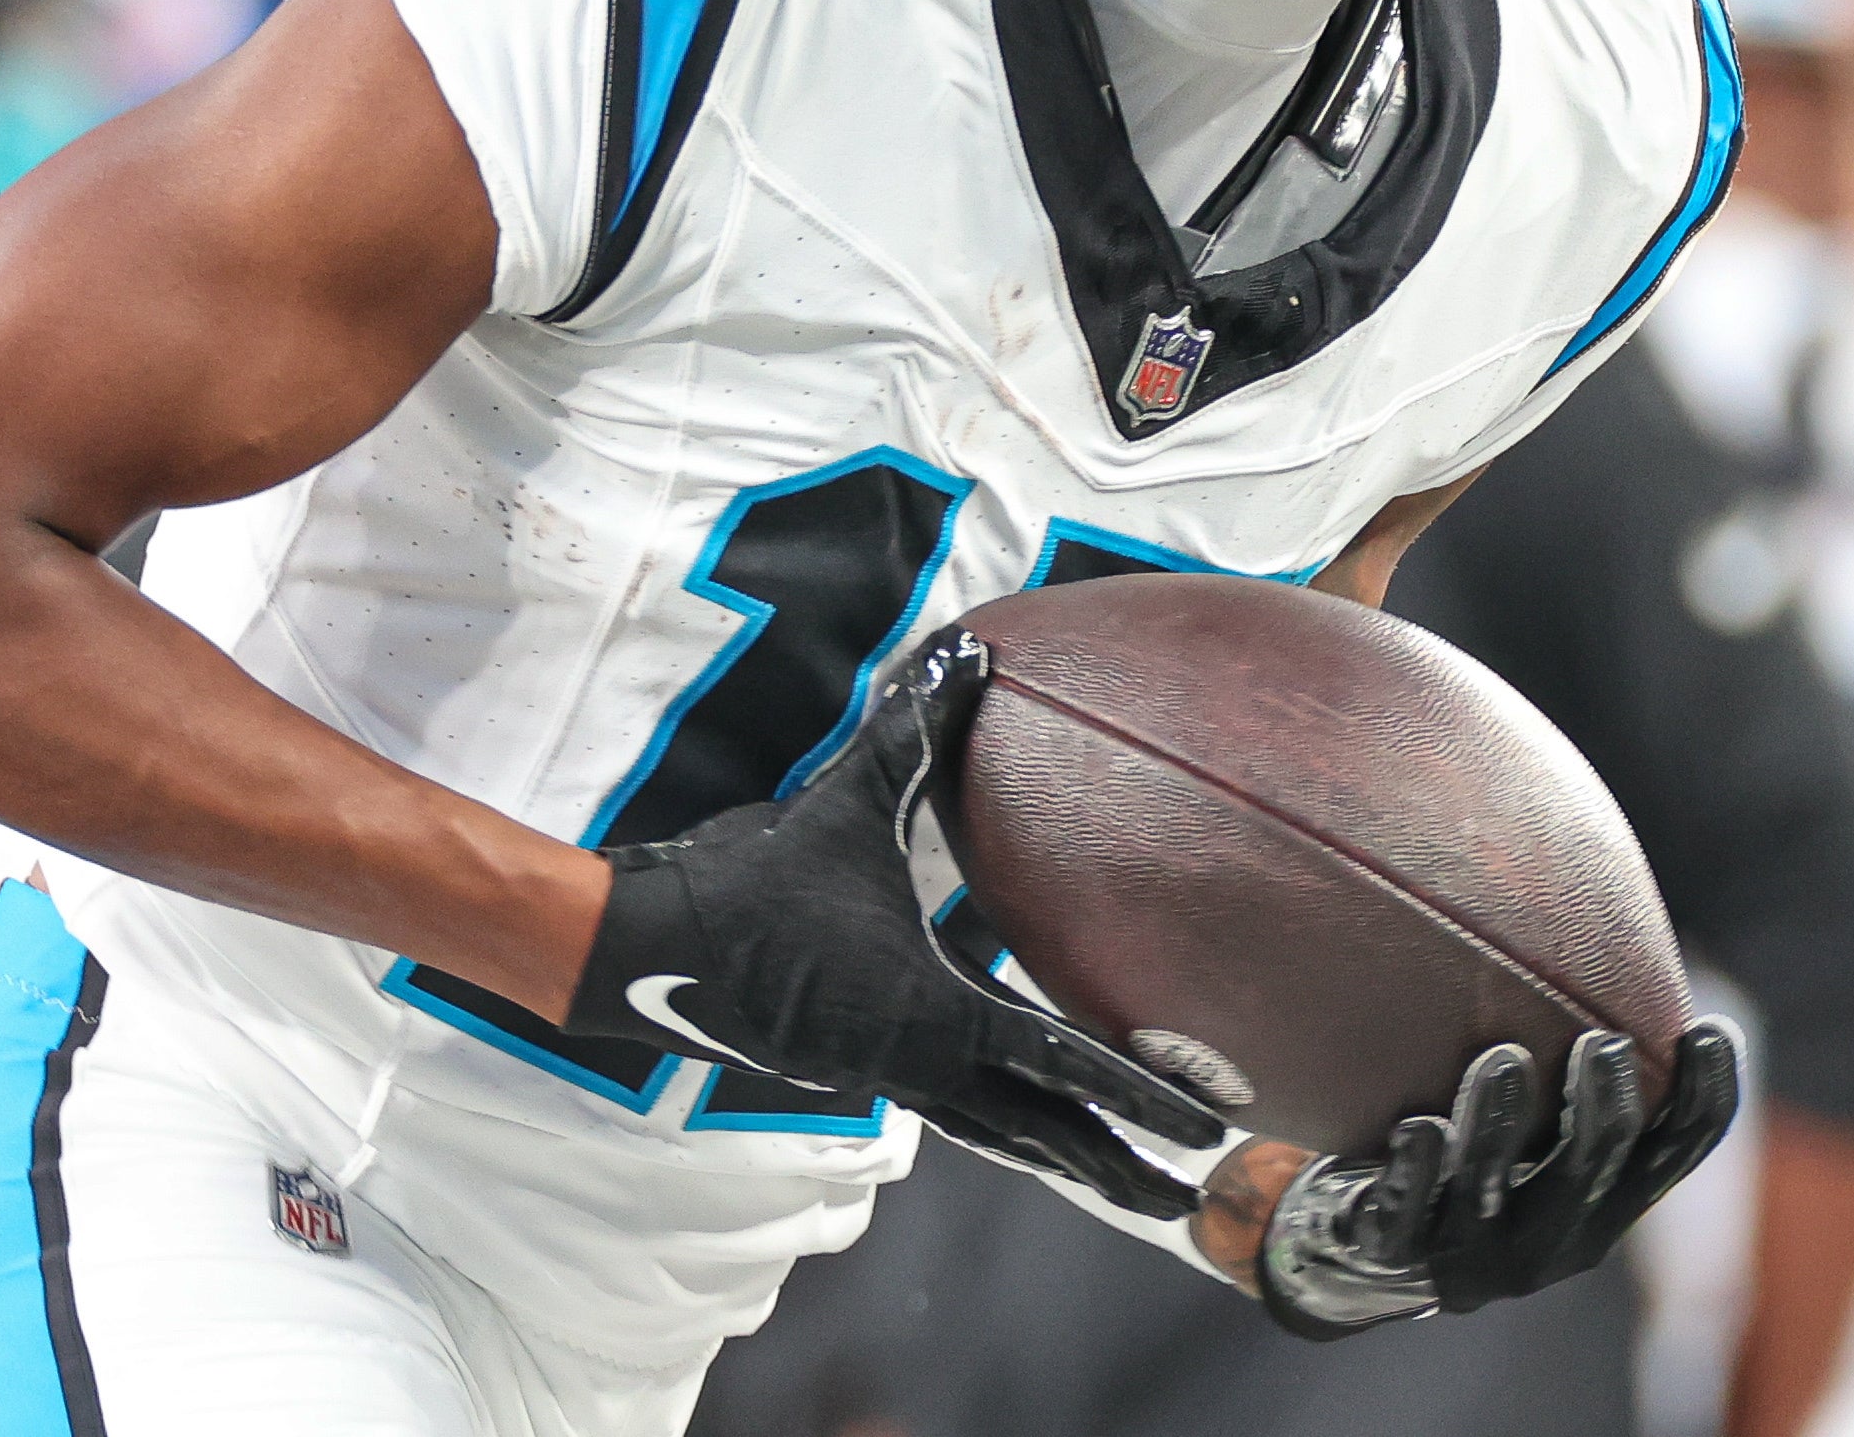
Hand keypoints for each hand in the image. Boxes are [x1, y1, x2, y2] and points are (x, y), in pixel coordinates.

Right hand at [564, 630, 1227, 1216]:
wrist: (650, 951)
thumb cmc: (753, 887)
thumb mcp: (846, 803)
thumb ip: (914, 733)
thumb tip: (971, 651)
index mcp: (932, 1012)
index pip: (1059, 1062)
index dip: (1138, 1093)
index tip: (1202, 1128)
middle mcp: (918, 1061)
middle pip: (1040, 1133)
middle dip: (1113, 1166)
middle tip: (1182, 1202)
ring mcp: (886, 1074)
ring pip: (997, 1134)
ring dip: (1063, 1158)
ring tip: (1122, 1183)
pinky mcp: (857, 1070)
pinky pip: (953, 1110)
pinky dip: (1005, 1126)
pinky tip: (1020, 1117)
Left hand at [1253, 1021, 1741, 1339]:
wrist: (1366, 1247)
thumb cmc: (1474, 1152)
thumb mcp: (1539, 1116)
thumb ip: (1580, 1054)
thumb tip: (1630, 943)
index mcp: (1602, 1197)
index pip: (1673, 1154)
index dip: (1702, 1101)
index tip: (1705, 1030)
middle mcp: (1550, 1233)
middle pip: (1592, 1173)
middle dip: (1602, 1110)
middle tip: (1602, 1042)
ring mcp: (1473, 1253)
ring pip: (1493, 1188)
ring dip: (1501, 1125)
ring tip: (1502, 1058)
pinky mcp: (1396, 1253)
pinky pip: (1405, 1218)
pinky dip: (1415, 1172)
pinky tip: (1417, 1128)